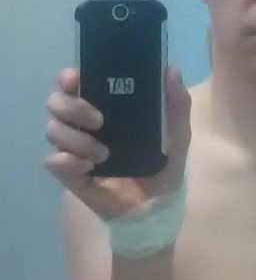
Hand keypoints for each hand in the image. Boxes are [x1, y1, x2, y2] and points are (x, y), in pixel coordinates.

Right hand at [44, 66, 191, 218]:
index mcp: (103, 109)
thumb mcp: (177, 137)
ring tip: (104, 155)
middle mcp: (83, 126)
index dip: (69, 78)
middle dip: (73, 107)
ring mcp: (74, 150)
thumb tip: (172, 70)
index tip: (76, 78)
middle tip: (99, 121)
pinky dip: (68, 161)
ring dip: (77, 139)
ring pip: (52, 130)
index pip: (74, 84)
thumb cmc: (162, 169)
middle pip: (56, 103)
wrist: (157, 209)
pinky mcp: (71, 174)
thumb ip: (177, 105)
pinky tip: (89, 168)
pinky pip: (53, 161)